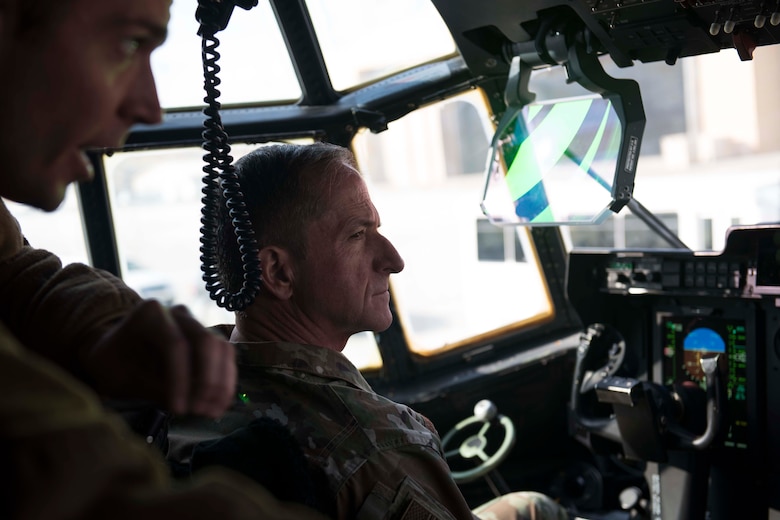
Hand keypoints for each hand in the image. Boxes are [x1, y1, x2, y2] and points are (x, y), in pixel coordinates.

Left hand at [83, 300, 236, 416]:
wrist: (114, 352)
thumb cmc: (111, 364)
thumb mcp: (120, 377)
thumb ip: (152, 388)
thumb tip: (189, 403)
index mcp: (150, 314)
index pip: (175, 344)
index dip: (181, 379)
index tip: (179, 409)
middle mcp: (178, 313)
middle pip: (205, 341)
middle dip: (206, 380)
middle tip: (200, 410)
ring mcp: (195, 323)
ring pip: (221, 348)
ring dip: (221, 382)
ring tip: (213, 411)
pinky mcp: (205, 337)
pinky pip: (224, 355)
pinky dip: (225, 380)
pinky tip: (219, 403)